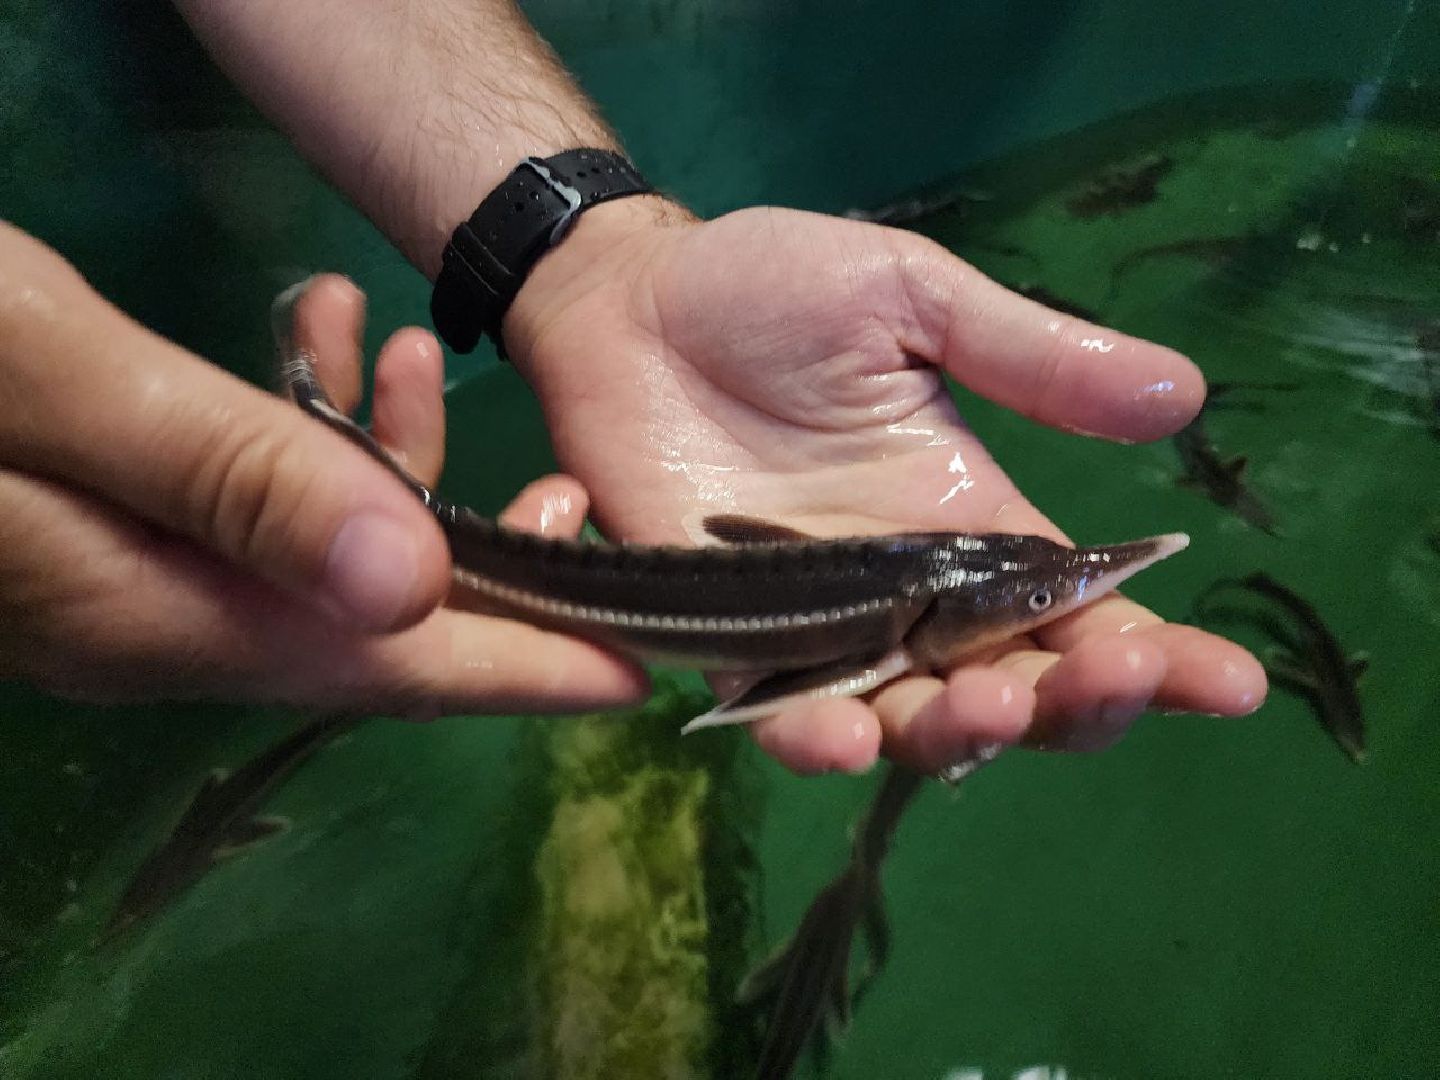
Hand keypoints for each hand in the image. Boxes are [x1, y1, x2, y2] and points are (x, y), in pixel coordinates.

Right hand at [0, 222, 643, 713]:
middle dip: (487, 565)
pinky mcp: (115, 524)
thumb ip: (229, 478)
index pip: (383, 667)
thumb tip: (412, 586)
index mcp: (147, 612)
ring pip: (318, 551)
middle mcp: (147, 622)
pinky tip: (323, 345)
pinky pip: (253, 505)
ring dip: (391, 462)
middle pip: (369, 622)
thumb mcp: (53, 380)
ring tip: (407, 350)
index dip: (520, 673)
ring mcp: (127, 580)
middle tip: (568, 492)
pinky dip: (309, 434)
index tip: (638, 671)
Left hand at [504, 200, 1266, 774]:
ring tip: (991, 708)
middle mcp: (911, 597)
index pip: (1083, 612)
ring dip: (961, 735)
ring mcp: (820, 627)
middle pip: (1017, 690)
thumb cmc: (773, 291)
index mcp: (973, 524)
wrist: (632, 301)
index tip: (1229, 682)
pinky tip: (847, 737)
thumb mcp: (915, 301)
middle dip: (1073, 706)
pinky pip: (780, 713)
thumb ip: (1031, 357)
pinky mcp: (727, 640)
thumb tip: (1187, 394)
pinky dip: (816, 737)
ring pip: (911, 723)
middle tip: (1098, 679)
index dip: (1160, 656)